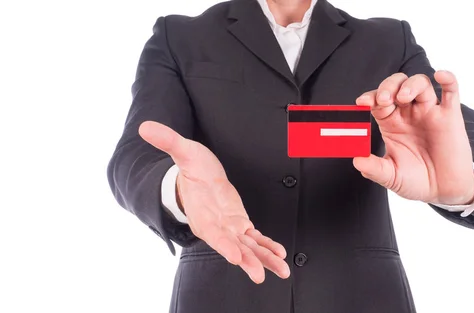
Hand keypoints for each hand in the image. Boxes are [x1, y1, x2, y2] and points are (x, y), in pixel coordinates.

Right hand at [139, 121, 289, 283]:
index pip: (213, 233)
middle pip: (233, 246)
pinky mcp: (239, 223)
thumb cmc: (190, 167)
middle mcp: (216, 226)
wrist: (195, 177)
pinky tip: (279, 254)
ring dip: (264, 258)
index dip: (224, 244)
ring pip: (248, 246)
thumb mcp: (183, 150)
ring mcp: (229, 226)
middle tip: (259, 274)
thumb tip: (146, 127)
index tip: (235, 256)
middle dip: (247, 260)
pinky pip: (255, 238)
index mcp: (202, 214)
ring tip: (281, 269)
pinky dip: (266, 245)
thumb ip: (168, 141)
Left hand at [354, 71, 473, 204]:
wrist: (444, 191)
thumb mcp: (392, 176)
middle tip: (383, 99)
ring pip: (420, 83)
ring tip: (403, 97)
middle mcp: (409, 113)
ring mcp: (430, 112)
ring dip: (410, 85)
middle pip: (396, 85)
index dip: (369, 98)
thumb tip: (356, 161)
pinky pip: (451, 91)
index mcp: (391, 123)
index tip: (361, 103)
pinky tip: (440, 75)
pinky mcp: (450, 116)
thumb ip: (375, 169)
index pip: (377, 101)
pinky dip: (448, 79)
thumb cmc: (416, 180)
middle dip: (387, 87)